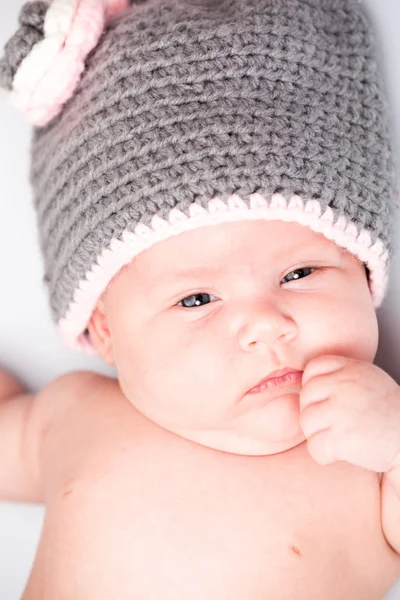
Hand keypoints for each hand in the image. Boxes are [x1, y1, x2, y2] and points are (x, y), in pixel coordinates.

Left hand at [298, 355, 399, 471]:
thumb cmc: (388, 412)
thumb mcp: (366, 378)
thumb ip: (338, 375)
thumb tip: (303, 383)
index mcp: (350, 368)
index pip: (311, 370)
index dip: (314, 388)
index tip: (326, 402)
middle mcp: (344, 385)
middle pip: (305, 397)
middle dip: (314, 414)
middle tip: (334, 425)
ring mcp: (341, 410)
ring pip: (306, 422)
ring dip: (318, 435)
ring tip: (339, 438)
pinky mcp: (342, 437)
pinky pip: (314, 447)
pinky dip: (324, 455)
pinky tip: (340, 453)